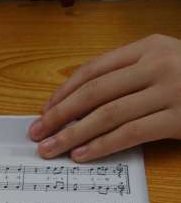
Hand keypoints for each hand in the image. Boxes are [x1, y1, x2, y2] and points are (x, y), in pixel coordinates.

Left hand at [28, 34, 180, 160]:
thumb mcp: (160, 64)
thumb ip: (126, 77)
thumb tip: (79, 103)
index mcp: (147, 47)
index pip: (92, 70)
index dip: (63, 93)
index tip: (44, 111)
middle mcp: (155, 64)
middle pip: (93, 92)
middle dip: (58, 115)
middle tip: (37, 133)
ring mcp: (167, 90)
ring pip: (106, 115)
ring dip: (72, 134)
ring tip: (50, 149)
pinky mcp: (176, 118)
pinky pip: (129, 133)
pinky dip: (102, 145)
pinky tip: (82, 155)